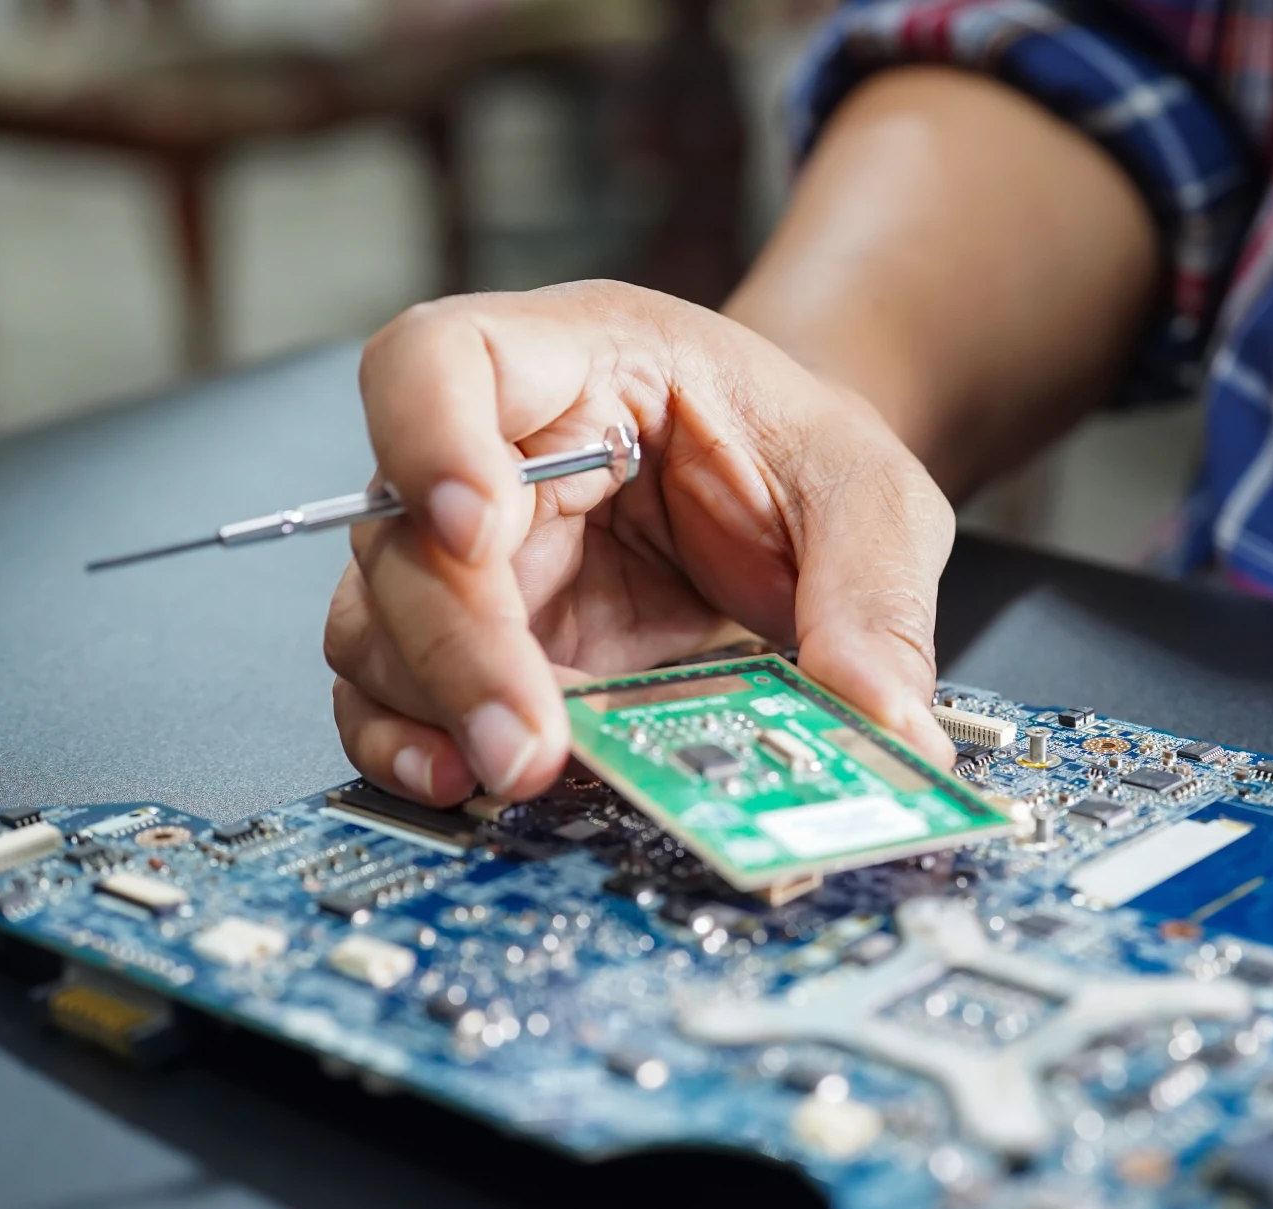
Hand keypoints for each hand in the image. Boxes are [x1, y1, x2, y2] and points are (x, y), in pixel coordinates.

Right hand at [323, 281, 956, 804]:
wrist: (792, 498)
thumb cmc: (804, 459)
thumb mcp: (873, 501)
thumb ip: (875, 604)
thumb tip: (891, 735)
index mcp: (584, 361)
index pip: (444, 359)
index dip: (431, 436)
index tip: (477, 528)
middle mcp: (496, 450)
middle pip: (404, 531)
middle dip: (461, 647)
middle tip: (532, 743)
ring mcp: (472, 555)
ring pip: (381, 625)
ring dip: (437, 709)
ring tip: (523, 777)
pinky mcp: (481, 644)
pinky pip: (398, 695)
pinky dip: (416, 744)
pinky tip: (466, 785)